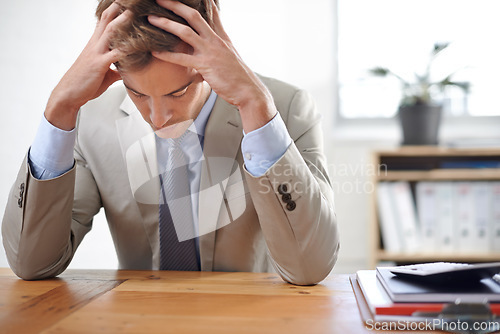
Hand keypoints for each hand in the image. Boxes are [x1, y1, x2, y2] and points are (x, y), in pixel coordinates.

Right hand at [45, 2, 129, 129]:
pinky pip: (115, 54)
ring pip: (110, 31)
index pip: (104, 22)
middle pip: (107, 20)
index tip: (124, 5)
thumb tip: (124, 71)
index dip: (114, 12)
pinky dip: (126, 49)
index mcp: (95, 44)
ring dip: (122, 21)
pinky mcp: (99, 65)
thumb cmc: (84, 84)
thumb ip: (115, 69)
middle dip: (117, 8)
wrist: (68, 95)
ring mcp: (96, 53)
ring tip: (133, 11)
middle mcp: (95, 45)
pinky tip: (136, 45)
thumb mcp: (103, 75)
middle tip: (130, 1)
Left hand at [148, 0, 276, 131]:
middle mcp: (215, 40)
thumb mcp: (230, 56)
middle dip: (176, 5)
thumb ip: (219, 47)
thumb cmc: (238, 77)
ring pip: (185, 32)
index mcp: (221, 37)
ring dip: (166, 24)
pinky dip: (167, 55)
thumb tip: (212, 44)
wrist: (248, 90)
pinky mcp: (205, 66)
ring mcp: (210, 52)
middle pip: (194, 16)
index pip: (212, 13)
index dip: (205, 2)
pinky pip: (182, 58)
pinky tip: (154, 52)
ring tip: (150, 19)